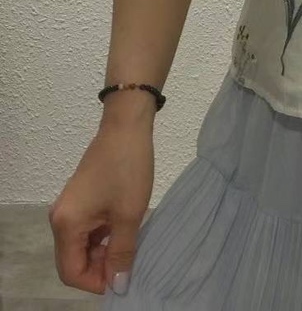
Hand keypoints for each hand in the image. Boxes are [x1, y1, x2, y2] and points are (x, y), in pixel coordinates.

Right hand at [48, 123, 153, 295]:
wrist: (126, 127)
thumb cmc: (128, 169)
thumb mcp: (129, 214)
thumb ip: (122, 252)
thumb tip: (118, 286)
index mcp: (66, 225)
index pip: (71, 272)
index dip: (96, 282)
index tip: (122, 279)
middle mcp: (60, 219)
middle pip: (73, 260)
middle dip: (99, 269)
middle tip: (128, 264)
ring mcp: (68, 207)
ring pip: (81, 245)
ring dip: (102, 253)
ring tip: (129, 249)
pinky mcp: (80, 198)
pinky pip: (86, 229)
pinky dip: (102, 237)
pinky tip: (123, 233)